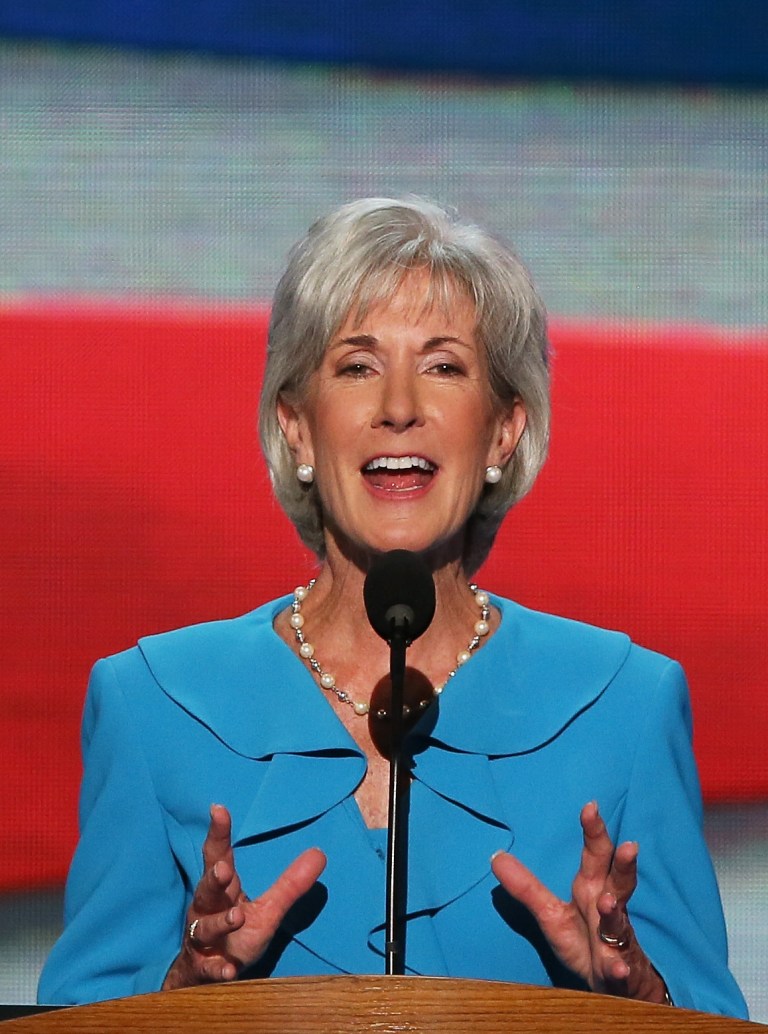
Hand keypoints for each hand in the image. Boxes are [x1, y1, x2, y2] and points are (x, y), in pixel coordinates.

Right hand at [163, 804, 325, 988]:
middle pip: (206, 889)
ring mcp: (203, 940)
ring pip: (205, 927)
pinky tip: (228, 970)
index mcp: (222, 890)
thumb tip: (320, 854)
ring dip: (219, 922)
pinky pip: (209, 968)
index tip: (219, 809)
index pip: (218, 856)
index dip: (218, 833)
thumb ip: (290, 884)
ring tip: (237, 916)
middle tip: (223, 869)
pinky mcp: (205, 968)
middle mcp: (207, 910)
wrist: (205, 975)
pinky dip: (217, 968)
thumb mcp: (268, 909)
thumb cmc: (236, 934)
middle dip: (213, 879)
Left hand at [491, 801, 668, 1003]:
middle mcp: (609, 908)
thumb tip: (495, 856)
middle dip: (624, 864)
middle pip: (619, 881)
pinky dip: (620, 968)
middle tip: (629, 846)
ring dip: (616, 913)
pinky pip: (621, 969)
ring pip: (620, 922)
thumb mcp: (550, 913)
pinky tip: (617, 967)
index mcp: (592, 889)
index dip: (593, 831)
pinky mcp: (620, 970)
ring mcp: (617, 940)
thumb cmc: (584, 941)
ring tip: (608, 902)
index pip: (596, 855)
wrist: (612, 985)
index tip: (590, 806)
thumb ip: (526, 886)